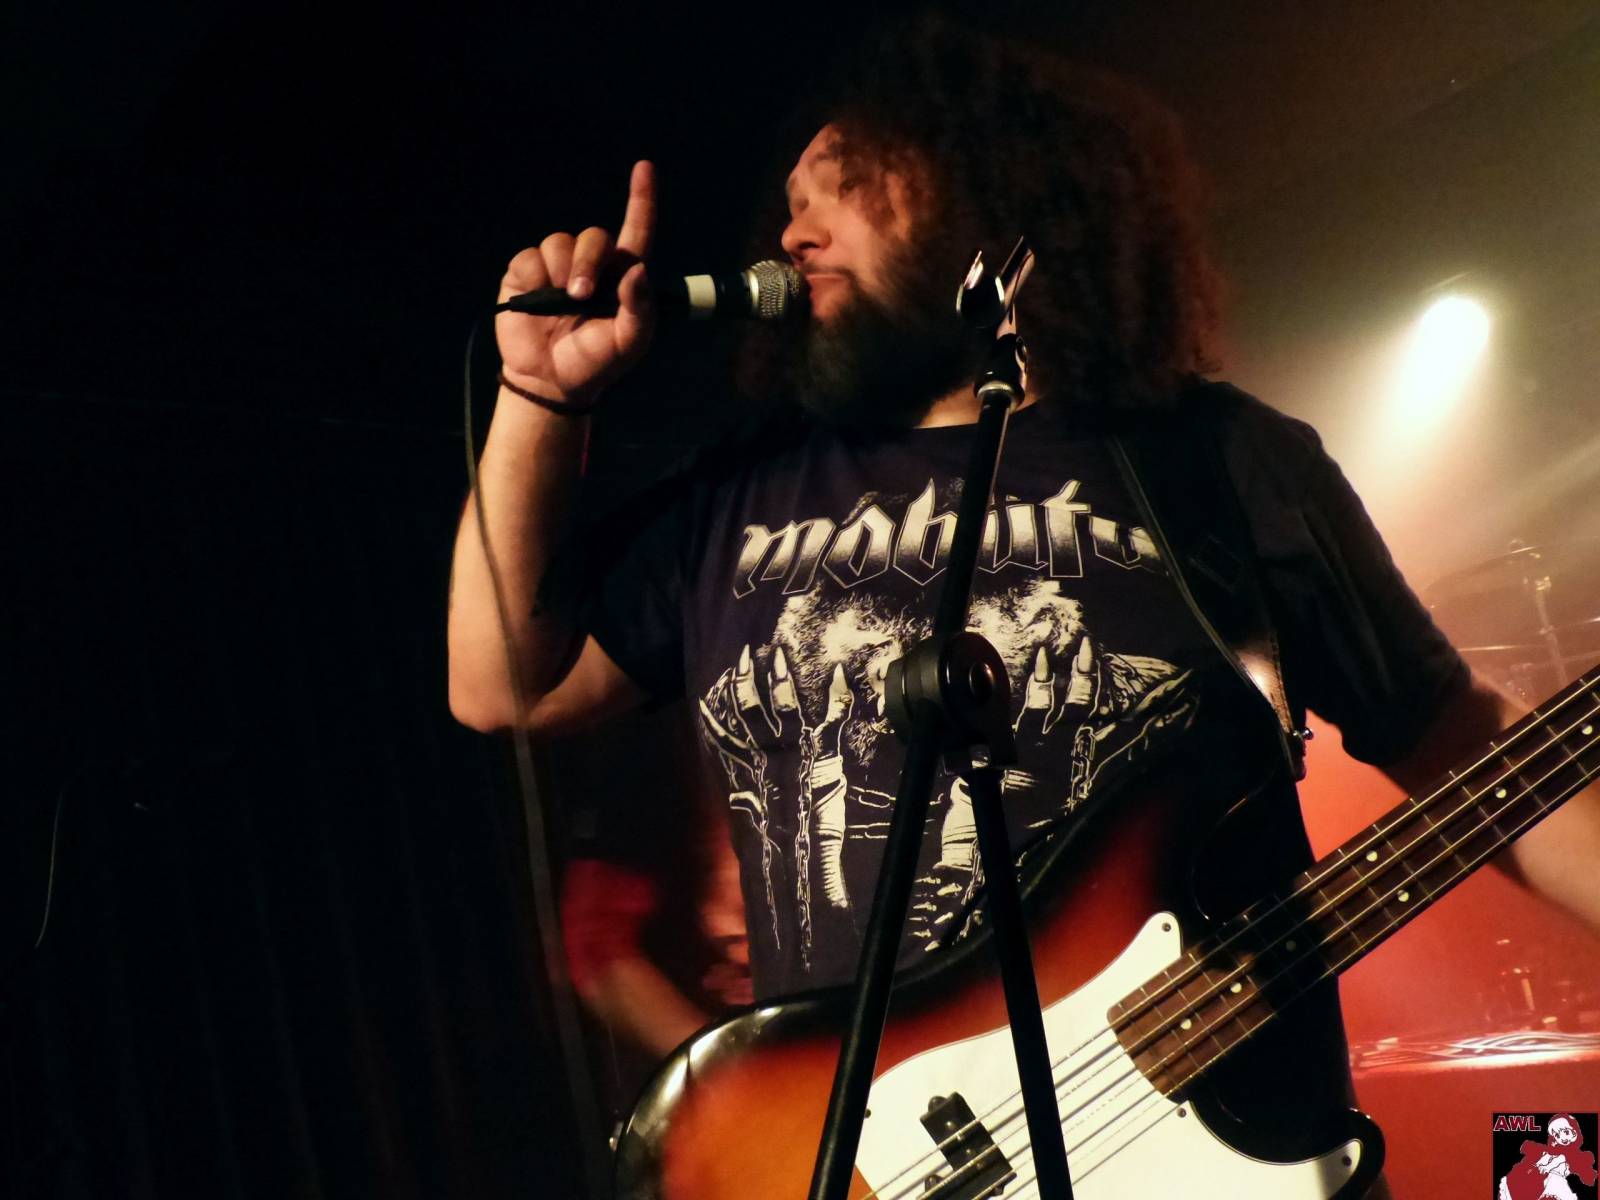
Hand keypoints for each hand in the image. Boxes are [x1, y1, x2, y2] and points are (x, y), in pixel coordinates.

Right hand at [494, 160, 656, 405]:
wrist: (551, 381)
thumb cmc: (596, 362)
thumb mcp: (628, 343)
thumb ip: (640, 309)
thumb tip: (637, 270)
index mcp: (622, 277)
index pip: (636, 230)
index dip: (641, 199)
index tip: (645, 168)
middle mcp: (592, 265)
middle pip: (593, 236)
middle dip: (588, 261)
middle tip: (582, 296)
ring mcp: (556, 267)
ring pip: (560, 242)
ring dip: (563, 270)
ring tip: (561, 302)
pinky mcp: (526, 273)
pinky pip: (530, 257)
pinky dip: (535, 276)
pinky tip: (537, 298)